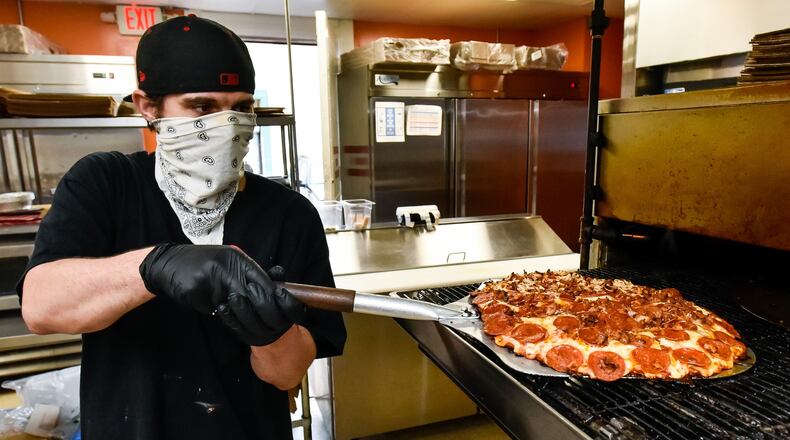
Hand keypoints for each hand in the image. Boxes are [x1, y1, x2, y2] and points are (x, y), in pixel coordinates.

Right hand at [139, 244, 304, 344]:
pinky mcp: (199, 289)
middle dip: (267, 313)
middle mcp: (228, 265)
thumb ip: (250, 275)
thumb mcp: (227, 265)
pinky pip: (218, 309)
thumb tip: (279, 287)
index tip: (293, 312)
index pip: (266, 282)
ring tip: (251, 324)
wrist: (167, 264)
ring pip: (239, 305)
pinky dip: (225, 315)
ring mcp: (213, 277)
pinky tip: (227, 315)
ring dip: (245, 316)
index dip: (281, 299)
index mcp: (238, 258)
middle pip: (257, 295)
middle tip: (272, 325)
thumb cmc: (201, 266)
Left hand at [216, 264, 305, 345]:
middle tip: (250, 287)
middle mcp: (279, 327)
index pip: (294, 311)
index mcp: (290, 314)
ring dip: (243, 309)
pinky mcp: (247, 336)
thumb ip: (276, 279)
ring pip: (254, 325)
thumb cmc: (270, 300)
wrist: (263, 323)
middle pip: (273, 318)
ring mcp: (263, 335)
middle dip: (262, 302)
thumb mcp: (275, 288)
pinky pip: (237, 328)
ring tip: (233, 295)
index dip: (287, 302)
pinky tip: (223, 306)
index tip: (278, 291)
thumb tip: (277, 271)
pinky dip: (229, 317)